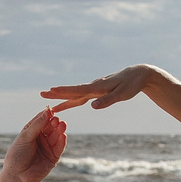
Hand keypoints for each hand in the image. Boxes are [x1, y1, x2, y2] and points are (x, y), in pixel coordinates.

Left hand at [0, 105, 66, 181]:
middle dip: (54, 123)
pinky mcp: (53, 157)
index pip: (41, 120)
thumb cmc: (17, 155)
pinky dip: (62, 141)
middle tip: (57, 120)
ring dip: (59, 130)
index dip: (46, 115)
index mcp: (31, 132)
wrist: (17, 176)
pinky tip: (63, 136)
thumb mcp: (25, 137)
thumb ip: (37, 125)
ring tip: (62, 125)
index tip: (51, 110)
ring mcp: (47, 148)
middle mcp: (40, 139)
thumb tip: (47, 111)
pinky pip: (59, 147)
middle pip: (50, 128)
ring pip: (56, 136)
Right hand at [41, 63, 165, 111]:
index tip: (51, 90)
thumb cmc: (132, 85)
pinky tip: (67, 103)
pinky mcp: (98, 91)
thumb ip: (107, 101)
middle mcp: (93, 87)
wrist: (138, 74)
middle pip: (72, 92)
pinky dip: (73, 100)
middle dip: (57, 94)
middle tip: (42, 94)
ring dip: (63, 98)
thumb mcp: (122, 94)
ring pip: (75, 95)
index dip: (64, 91)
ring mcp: (94, 89)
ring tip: (50, 103)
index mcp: (98, 87)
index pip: (78, 90)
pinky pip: (82, 96)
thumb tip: (93, 107)